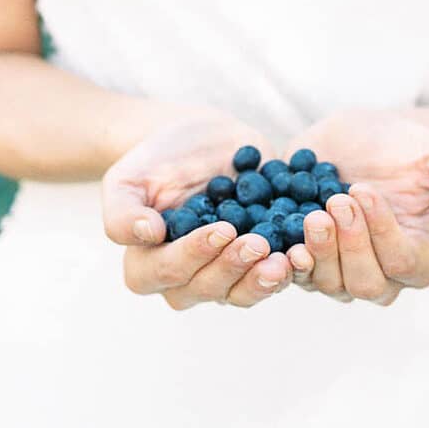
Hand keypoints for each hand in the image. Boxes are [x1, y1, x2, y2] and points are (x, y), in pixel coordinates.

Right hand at [102, 105, 292, 309]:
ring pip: (243, 291)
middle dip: (234, 267)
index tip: (221, 229)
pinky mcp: (259, 256)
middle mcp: (188, 277)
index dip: (194, 255)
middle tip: (258, 242)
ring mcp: (226, 270)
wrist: (197, 136)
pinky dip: (292, 265)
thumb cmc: (155, 160)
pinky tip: (305, 249)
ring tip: (286, 258)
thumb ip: (123, 211)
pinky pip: (274, 273)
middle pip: (208, 288)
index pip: (167, 273)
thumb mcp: (127, 178)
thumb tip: (147, 234)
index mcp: (149, 264)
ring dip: (265, 279)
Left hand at [281, 107, 428, 304]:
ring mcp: (339, 270)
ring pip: (328, 283)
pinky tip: (282, 242)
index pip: (404, 264)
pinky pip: (294, 275)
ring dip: (318, 252)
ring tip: (312, 215)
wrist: (369, 140)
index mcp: (419, 257)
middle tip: (337, 202)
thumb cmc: (412, 150)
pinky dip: (286, 264)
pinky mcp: (306, 256)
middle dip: (349, 244)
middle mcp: (381, 275)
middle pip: (365, 283)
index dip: (383, 233)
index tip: (364, 191)